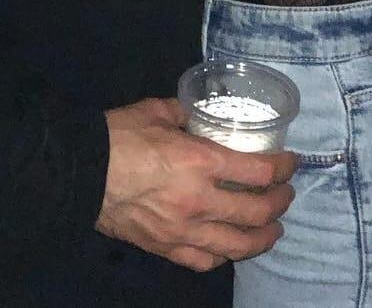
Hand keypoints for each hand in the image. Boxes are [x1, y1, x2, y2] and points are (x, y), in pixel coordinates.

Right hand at [97, 98, 296, 272]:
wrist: (79, 173)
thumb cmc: (117, 137)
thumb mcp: (155, 111)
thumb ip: (184, 113)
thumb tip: (198, 112)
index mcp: (200, 162)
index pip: (258, 172)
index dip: (283, 167)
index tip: (292, 162)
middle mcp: (199, 201)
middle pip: (256, 212)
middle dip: (280, 203)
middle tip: (287, 194)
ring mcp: (184, 231)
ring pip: (237, 245)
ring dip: (263, 237)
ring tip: (273, 229)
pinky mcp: (166, 249)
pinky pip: (206, 261)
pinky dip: (225, 255)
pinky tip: (231, 247)